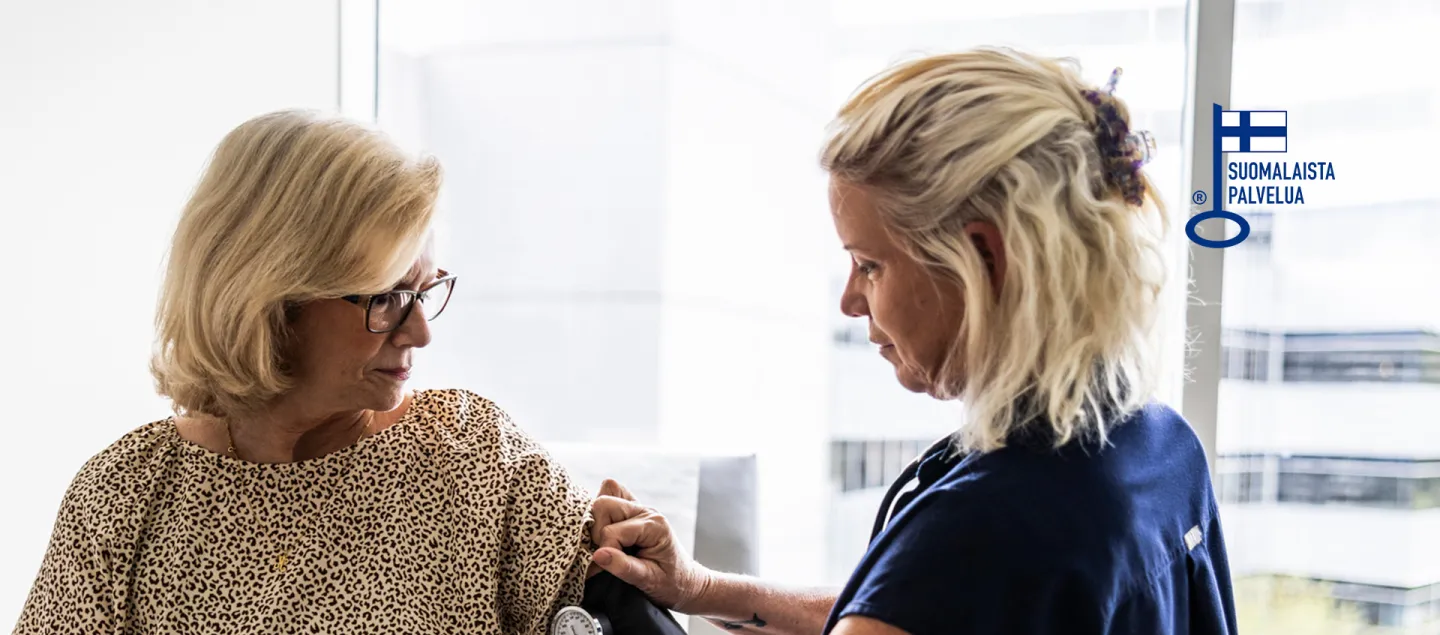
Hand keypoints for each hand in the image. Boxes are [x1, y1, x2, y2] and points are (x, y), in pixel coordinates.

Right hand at [589, 479, 711, 612]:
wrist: (685, 581)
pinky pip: (612, 494)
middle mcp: (646, 511)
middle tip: (606, 553)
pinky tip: (608, 531)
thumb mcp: (648, 580)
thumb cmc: (671, 582)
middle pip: (603, 505)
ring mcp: (639, 508)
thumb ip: (623, 567)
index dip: (605, 552)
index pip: (611, 531)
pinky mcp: (632, 510)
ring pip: (604, 497)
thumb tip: (597, 555)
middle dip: (596, 532)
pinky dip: (603, 511)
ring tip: (607, 544)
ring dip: (597, 521)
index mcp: (653, 525)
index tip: (606, 569)